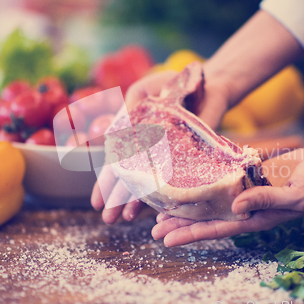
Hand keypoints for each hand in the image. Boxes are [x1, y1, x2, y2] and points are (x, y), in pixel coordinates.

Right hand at [91, 71, 176, 222]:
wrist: (207, 83)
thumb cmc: (171, 84)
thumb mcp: (143, 91)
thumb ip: (126, 109)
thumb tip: (107, 136)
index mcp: (134, 136)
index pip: (116, 163)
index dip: (105, 182)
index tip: (96, 203)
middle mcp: (149, 151)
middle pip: (130, 178)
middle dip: (117, 199)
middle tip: (108, 219)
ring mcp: (169, 157)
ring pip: (150, 183)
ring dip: (136, 201)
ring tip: (125, 219)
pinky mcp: (189, 160)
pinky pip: (176, 180)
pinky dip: (165, 194)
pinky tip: (157, 210)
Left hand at [151, 143, 303, 246]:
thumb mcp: (297, 194)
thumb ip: (268, 201)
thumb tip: (236, 208)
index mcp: (259, 217)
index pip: (219, 228)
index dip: (192, 234)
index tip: (167, 239)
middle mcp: (249, 207)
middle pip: (209, 218)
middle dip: (183, 224)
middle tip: (155, 228)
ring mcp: (248, 190)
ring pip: (212, 201)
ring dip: (190, 205)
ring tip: (164, 209)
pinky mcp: (250, 174)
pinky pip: (222, 179)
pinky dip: (205, 182)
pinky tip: (190, 180)